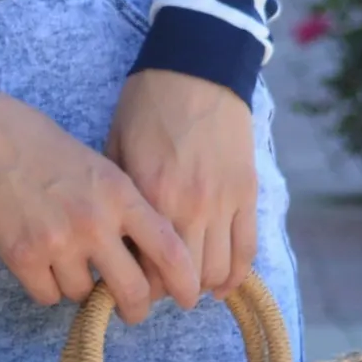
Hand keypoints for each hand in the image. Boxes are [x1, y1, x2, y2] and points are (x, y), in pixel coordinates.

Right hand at [0, 91, 200, 318]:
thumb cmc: (41, 143)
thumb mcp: (100, 164)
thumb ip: (125, 206)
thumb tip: (145, 252)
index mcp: (121, 195)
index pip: (169, 250)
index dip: (185, 283)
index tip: (188, 297)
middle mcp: (95, 223)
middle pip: (133, 291)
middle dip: (137, 308)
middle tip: (133, 309)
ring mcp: (57, 243)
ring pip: (85, 296)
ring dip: (82, 288)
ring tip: (70, 264)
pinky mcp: (22, 257)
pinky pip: (49, 297)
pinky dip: (48, 288)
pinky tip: (43, 265)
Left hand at [108, 69, 259, 298]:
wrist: (196, 69)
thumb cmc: (148, 105)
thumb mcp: (116, 148)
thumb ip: (119, 197)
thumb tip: (114, 241)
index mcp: (149, 194)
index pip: (143, 265)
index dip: (135, 285)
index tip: (127, 284)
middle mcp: (189, 205)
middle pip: (181, 277)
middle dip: (167, 292)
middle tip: (155, 291)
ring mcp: (223, 202)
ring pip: (216, 271)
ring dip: (200, 286)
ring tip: (186, 285)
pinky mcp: (247, 194)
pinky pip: (245, 249)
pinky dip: (235, 275)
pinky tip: (221, 285)